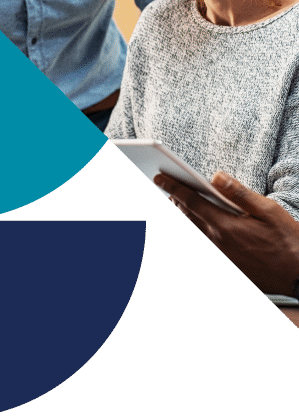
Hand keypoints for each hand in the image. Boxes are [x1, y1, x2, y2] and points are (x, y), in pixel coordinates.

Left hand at [157, 170, 298, 294]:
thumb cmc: (290, 242)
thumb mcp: (269, 211)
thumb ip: (240, 193)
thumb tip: (216, 176)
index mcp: (225, 226)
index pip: (190, 202)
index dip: (173, 187)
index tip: (158, 177)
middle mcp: (217, 243)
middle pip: (186, 217)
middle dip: (175, 200)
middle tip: (166, 187)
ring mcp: (219, 257)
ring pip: (192, 232)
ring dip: (184, 217)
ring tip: (179, 204)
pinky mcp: (225, 267)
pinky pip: (203, 246)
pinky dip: (196, 234)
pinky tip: (197, 227)